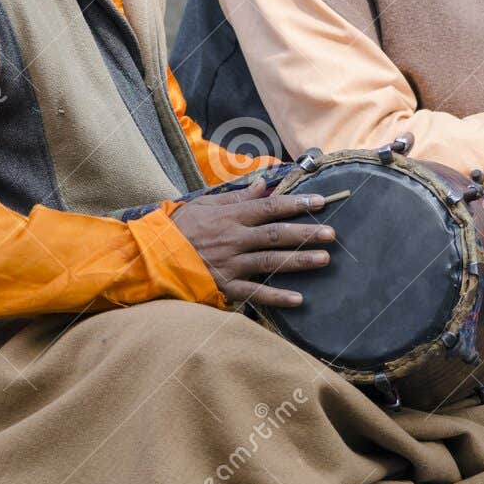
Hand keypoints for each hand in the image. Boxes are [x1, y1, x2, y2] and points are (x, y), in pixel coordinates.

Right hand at [170, 179, 335, 307]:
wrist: (151, 257)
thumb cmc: (179, 228)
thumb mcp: (205, 204)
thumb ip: (237, 197)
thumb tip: (263, 184)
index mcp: (231, 216)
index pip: (269, 207)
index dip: (296, 204)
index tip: (319, 201)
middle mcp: (234, 239)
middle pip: (276, 234)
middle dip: (305, 233)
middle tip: (332, 233)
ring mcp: (230, 264)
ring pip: (270, 261)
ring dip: (299, 260)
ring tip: (324, 259)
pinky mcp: (224, 286)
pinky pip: (254, 293)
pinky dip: (276, 297)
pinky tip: (298, 299)